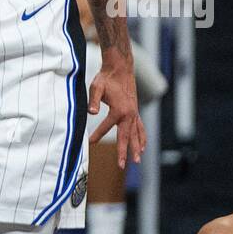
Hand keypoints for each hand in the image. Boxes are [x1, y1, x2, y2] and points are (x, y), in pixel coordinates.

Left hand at [87, 47, 145, 167]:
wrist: (120, 68)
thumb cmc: (106, 77)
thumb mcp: (96, 87)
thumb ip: (94, 100)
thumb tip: (91, 112)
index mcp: (118, 110)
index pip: (105, 127)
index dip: (97, 135)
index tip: (89, 143)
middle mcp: (129, 114)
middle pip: (126, 137)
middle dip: (124, 152)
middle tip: (121, 165)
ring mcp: (134, 113)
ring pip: (136, 135)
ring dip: (136, 147)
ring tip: (137, 160)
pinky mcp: (136, 111)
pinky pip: (140, 127)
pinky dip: (142, 137)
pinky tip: (143, 145)